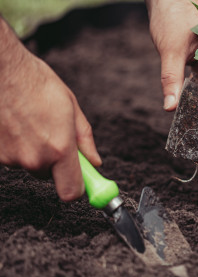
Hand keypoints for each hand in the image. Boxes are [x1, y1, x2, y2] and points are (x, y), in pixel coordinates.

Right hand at [0, 18, 100, 200]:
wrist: (2, 70)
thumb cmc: (37, 84)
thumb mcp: (72, 108)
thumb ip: (84, 140)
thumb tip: (95, 162)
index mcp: (60, 149)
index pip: (71, 192)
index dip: (78, 189)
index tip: (82, 182)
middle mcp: (34, 158)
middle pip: (50, 175)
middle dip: (55, 160)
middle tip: (52, 133)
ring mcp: (11, 158)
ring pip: (30, 163)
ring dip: (34, 149)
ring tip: (31, 121)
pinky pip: (13, 156)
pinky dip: (16, 144)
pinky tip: (16, 123)